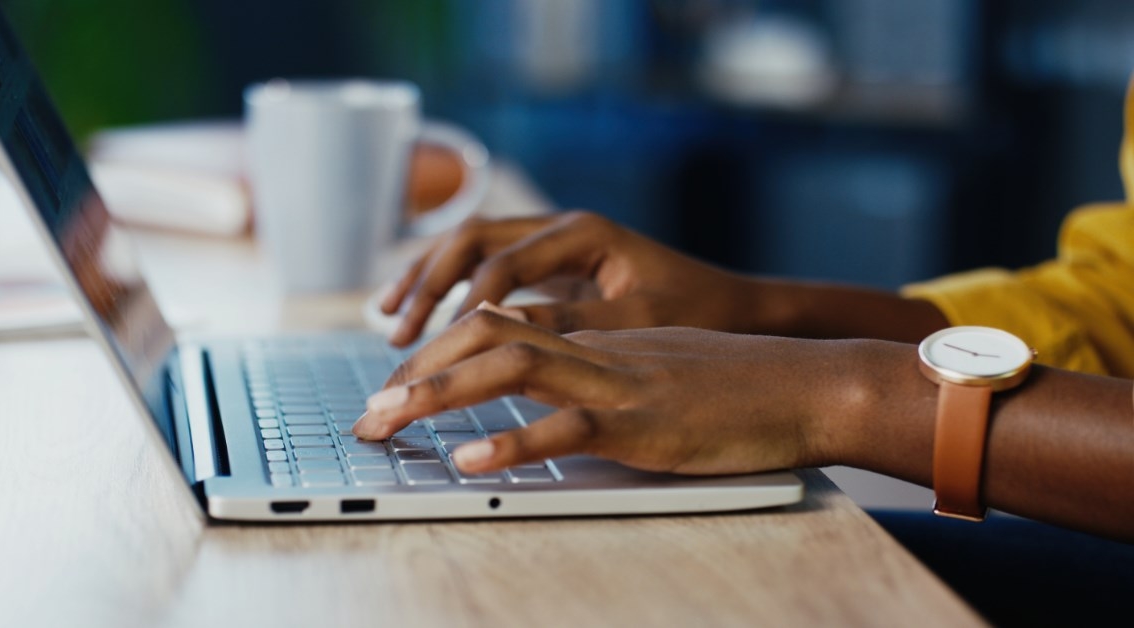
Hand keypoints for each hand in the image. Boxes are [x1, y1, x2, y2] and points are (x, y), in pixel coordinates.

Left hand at [353, 309, 866, 474]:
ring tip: (386, 422)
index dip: (437, 351)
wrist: (809, 384)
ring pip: (511, 367)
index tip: (395, 385)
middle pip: (485, 334)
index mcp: (595, 337)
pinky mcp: (645, 424)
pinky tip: (470, 463)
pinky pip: (569, 427)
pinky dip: (514, 444)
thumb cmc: (740, 384)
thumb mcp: (659, 368)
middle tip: (367, 411)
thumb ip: (604, 375)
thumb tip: (552, 399)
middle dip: (416, 369)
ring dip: (438, 394)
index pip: (497, 324)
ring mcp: (618, 382)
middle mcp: (596, 349)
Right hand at [379, 211, 765, 345]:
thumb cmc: (697, 311)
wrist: (735, 305)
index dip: (458, 305)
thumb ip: (569, 323)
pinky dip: (448, 289)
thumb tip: (495, 331)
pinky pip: (483, 269)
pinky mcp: (550, 268)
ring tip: (388, 321)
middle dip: (426, 285)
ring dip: (426, 281)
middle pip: (470, 240)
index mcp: (583, 233)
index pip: (501, 263)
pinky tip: (423, 318)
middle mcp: (561, 227)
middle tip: (396, 333)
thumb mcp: (636, 321)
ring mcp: (552, 243)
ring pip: (469, 247)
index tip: (428, 346)